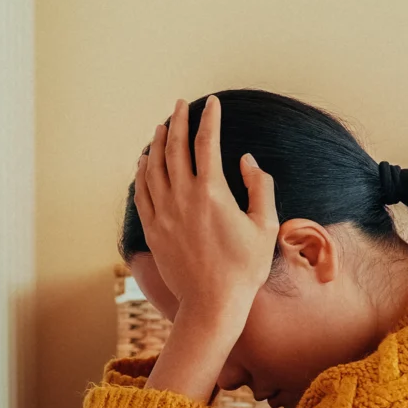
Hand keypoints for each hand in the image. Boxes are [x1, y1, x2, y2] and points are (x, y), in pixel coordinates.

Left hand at [134, 97, 276, 400]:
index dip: (210, 119)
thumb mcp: (265, 226)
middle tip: (181, 103)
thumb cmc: (245, 268)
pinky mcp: (154, 230)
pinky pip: (142, 192)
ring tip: (161, 126)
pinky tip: (145, 162)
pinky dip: (143, 172)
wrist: (212, 304)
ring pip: (154, 167)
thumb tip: (246, 159)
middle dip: (178, 120)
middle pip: (175, 147)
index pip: (207, 142)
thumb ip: (260, 187)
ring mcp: (164, 213)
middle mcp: (183, 197)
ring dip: (157, 142)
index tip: (213, 103)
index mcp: (212, 192)